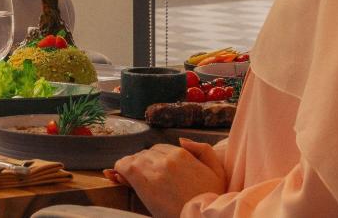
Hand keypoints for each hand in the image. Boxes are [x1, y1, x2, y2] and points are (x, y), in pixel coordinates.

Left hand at [111, 139, 225, 217]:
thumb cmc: (211, 198)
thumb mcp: (217, 170)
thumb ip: (203, 150)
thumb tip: (181, 140)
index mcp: (182, 154)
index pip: (160, 149)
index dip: (155, 160)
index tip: (153, 172)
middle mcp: (167, 158)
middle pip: (147, 153)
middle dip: (145, 164)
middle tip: (145, 180)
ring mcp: (154, 168)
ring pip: (135, 159)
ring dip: (133, 168)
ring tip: (131, 180)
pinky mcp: (143, 181)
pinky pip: (124, 166)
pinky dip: (120, 170)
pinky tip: (119, 177)